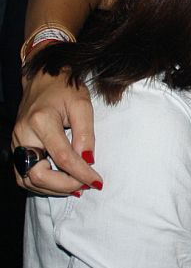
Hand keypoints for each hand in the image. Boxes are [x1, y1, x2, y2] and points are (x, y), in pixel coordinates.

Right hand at [12, 69, 99, 194]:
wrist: (42, 78)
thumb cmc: (65, 89)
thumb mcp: (83, 105)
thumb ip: (86, 134)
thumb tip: (88, 161)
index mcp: (41, 121)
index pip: (63, 157)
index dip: (81, 174)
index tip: (97, 182)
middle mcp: (23, 134)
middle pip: (38, 175)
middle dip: (65, 186)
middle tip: (86, 185)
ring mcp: (17, 142)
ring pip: (28, 180)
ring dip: (53, 189)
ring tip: (77, 185)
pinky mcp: (17, 148)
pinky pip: (24, 175)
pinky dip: (42, 184)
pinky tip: (62, 182)